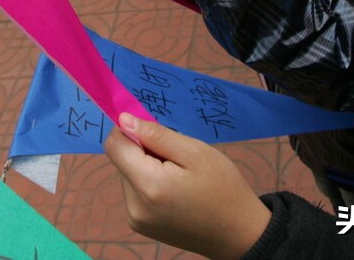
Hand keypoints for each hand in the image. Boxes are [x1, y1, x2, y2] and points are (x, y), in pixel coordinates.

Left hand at [106, 113, 271, 259]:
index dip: (128, 129)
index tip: (154, 129)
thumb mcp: (195, 152)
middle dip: (143, 150)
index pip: (115, 146)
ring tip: (178, 175)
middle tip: (176, 156)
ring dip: (146, 166)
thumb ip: (156, 135)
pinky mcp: (140, 225)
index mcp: (148, 186)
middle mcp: (134, 206)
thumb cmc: (223, 187)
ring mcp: (135, 219)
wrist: (238, 233)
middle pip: (121, 160)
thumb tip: (123, 120)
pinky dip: (148, 182)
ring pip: (127, 174)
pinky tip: (173, 190)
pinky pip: (134, 191)